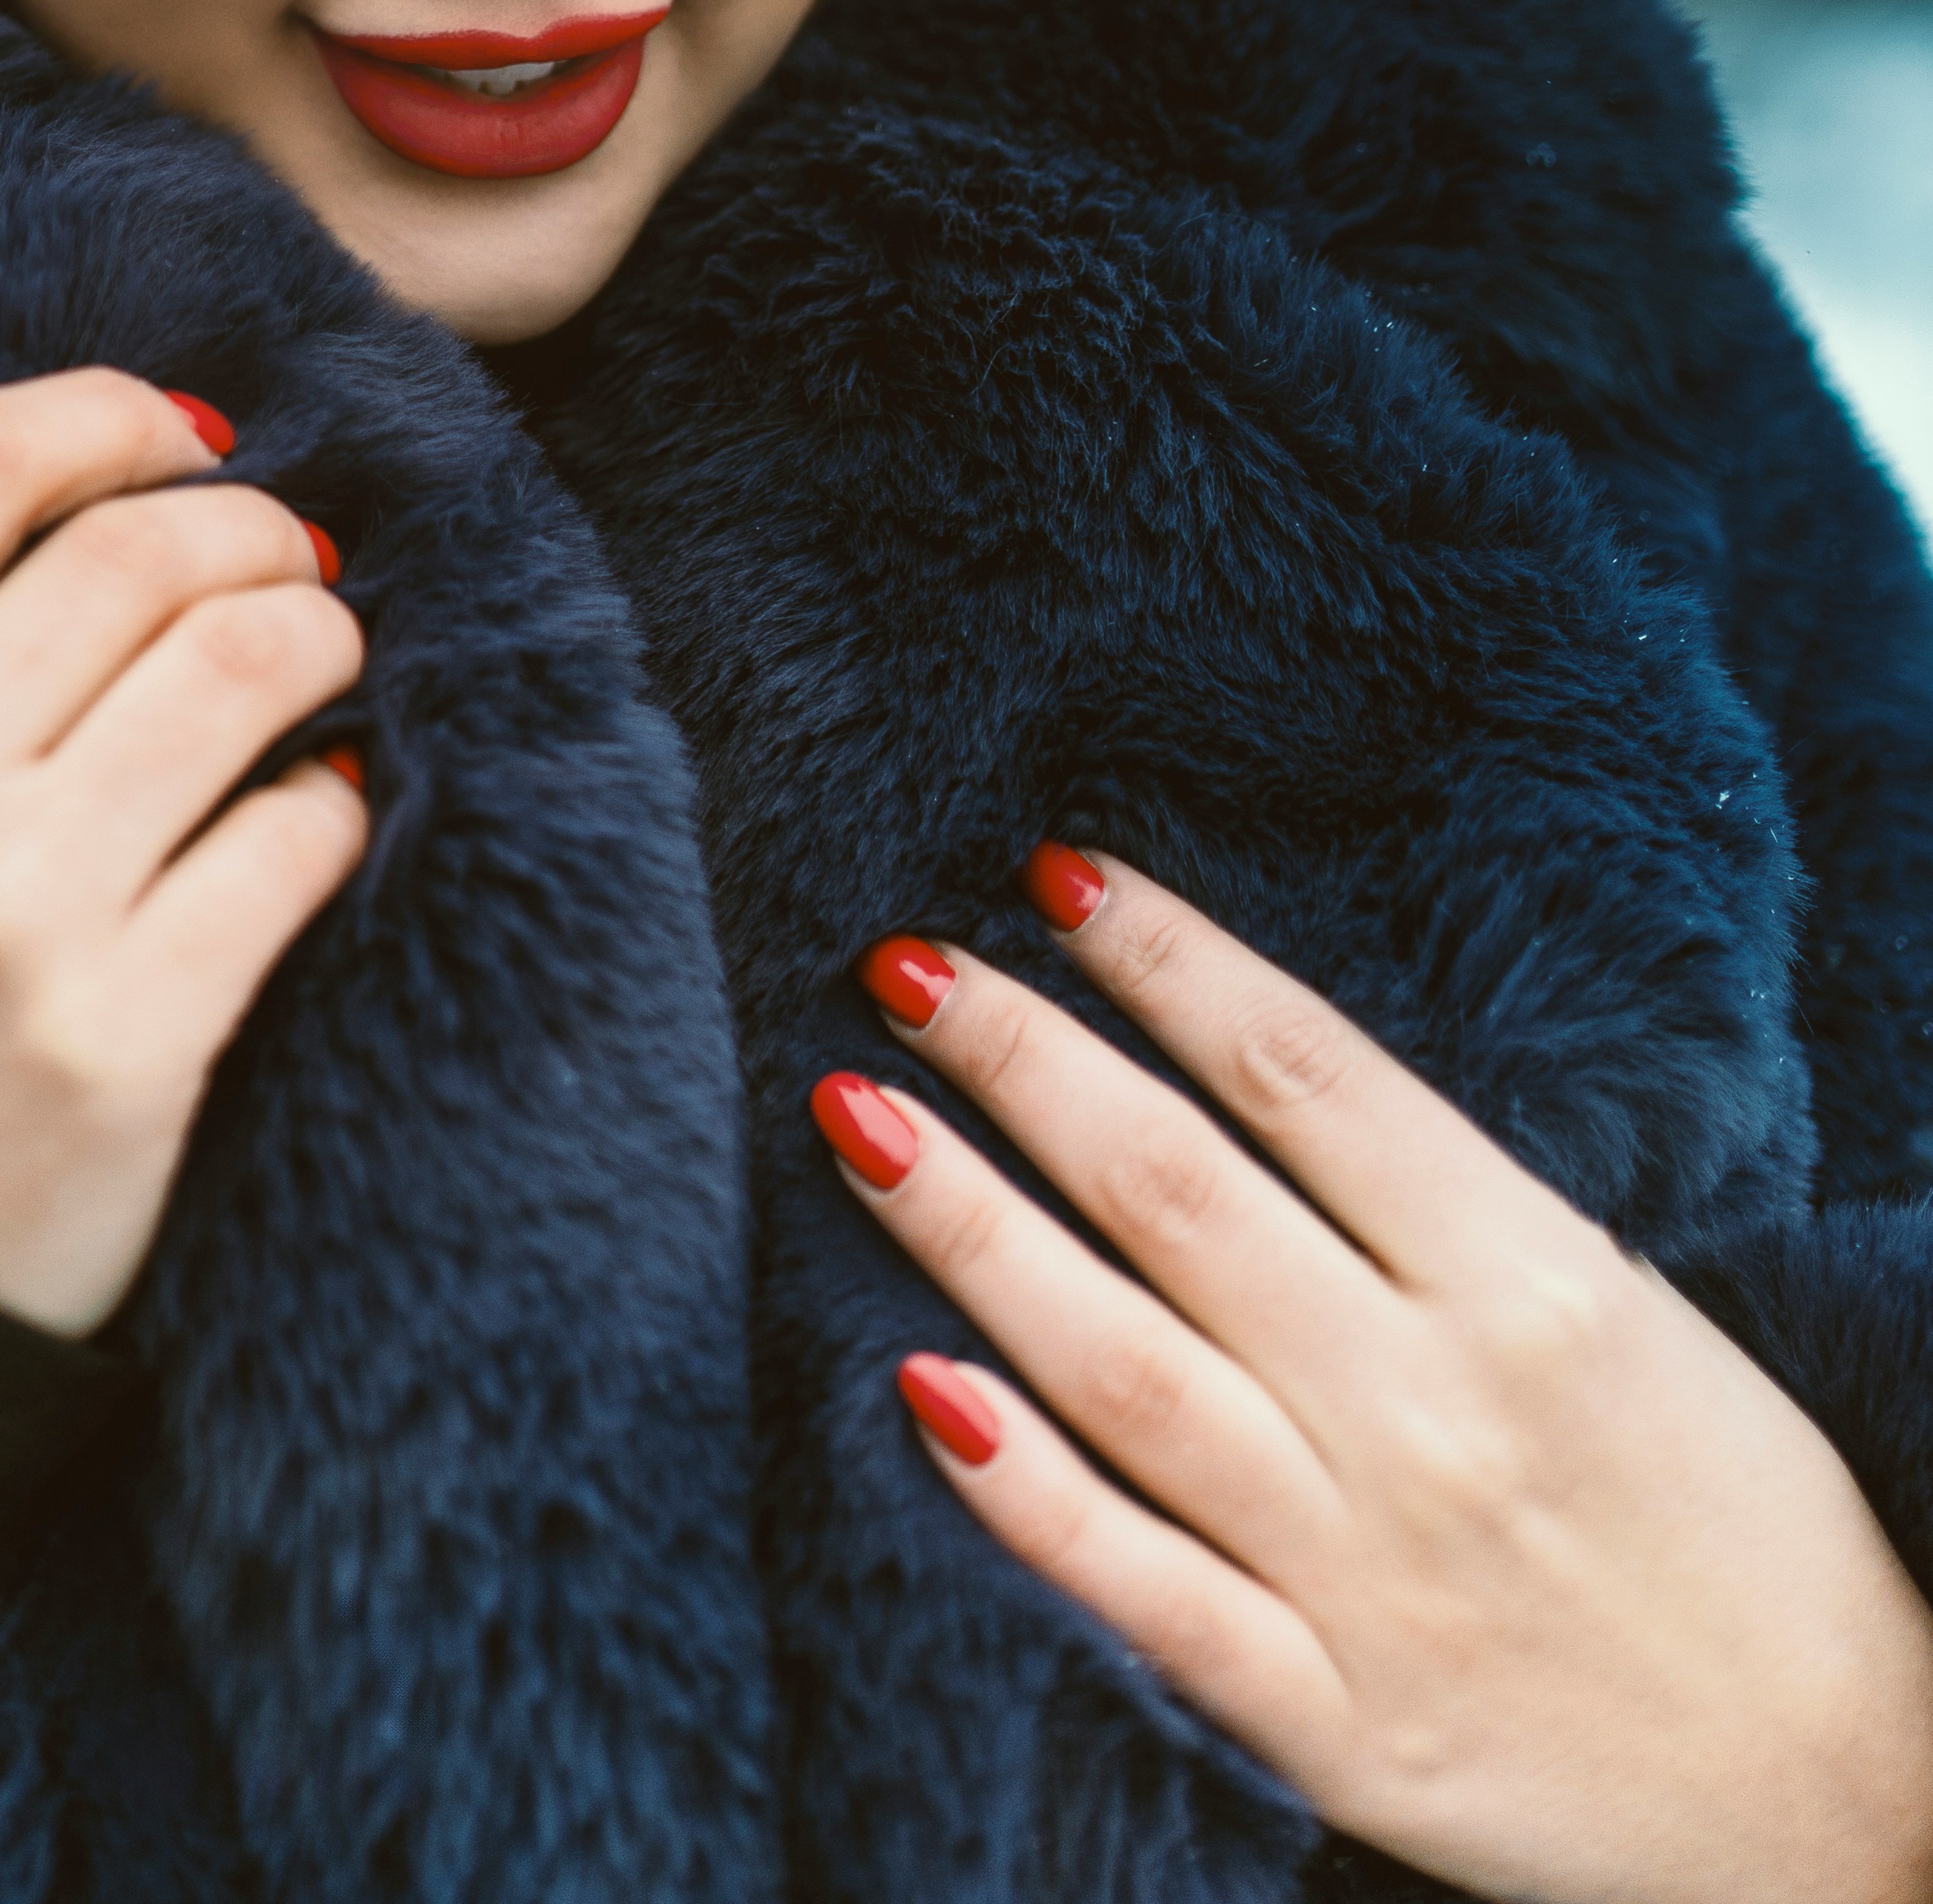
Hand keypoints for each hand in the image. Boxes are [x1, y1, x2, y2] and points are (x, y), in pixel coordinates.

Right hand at [0, 369, 365, 1334]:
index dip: (102, 414)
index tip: (176, 435)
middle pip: (133, 548)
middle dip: (249, 529)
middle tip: (287, 559)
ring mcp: (11, 916)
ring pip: (242, 664)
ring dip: (316, 635)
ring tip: (323, 657)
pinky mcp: (128, 1038)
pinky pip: (296, 840)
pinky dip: (334, 804)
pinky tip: (322, 813)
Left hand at [815, 849, 1932, 1903]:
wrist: (1869, 1809)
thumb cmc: (1742, 1531)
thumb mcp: (1619, 1318)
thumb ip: (1443, 1217)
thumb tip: (1245, 1083)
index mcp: (1530, 1285)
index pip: (1300, 1074)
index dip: (1166, 961)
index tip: (1052, 876)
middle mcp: (1433, 1409)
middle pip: (1175, 1191)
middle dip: (1021, 1057)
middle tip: (900, 962)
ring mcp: (1370, 1570)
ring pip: (1118, 1359)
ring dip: (967, 1221)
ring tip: (855, 1107)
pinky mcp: (1337, 1724)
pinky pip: (1141, 1588)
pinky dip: (1020, 1489)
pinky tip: (912, 1386)